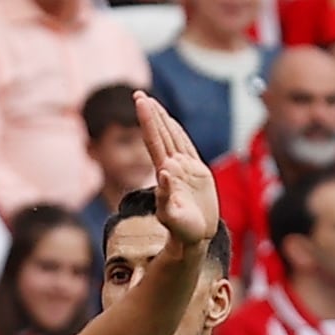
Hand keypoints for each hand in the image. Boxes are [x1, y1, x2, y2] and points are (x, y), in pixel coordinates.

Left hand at [134, 92, 216, 248]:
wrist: (193, 240)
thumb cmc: (182, 233)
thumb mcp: (173, 217)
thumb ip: (167, 197)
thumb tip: (164, 171)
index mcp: (165, 174)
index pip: (154, 141)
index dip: (148, 120)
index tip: (140, 101)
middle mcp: (172, 168)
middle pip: (160, 135)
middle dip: (150, 114)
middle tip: (138, 94)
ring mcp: (183, 169)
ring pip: (172, 138)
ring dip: (162, 120)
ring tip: (151, 102)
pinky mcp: (196, 173)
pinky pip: (186, 147)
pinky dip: (178, 133)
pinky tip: (171, 123)